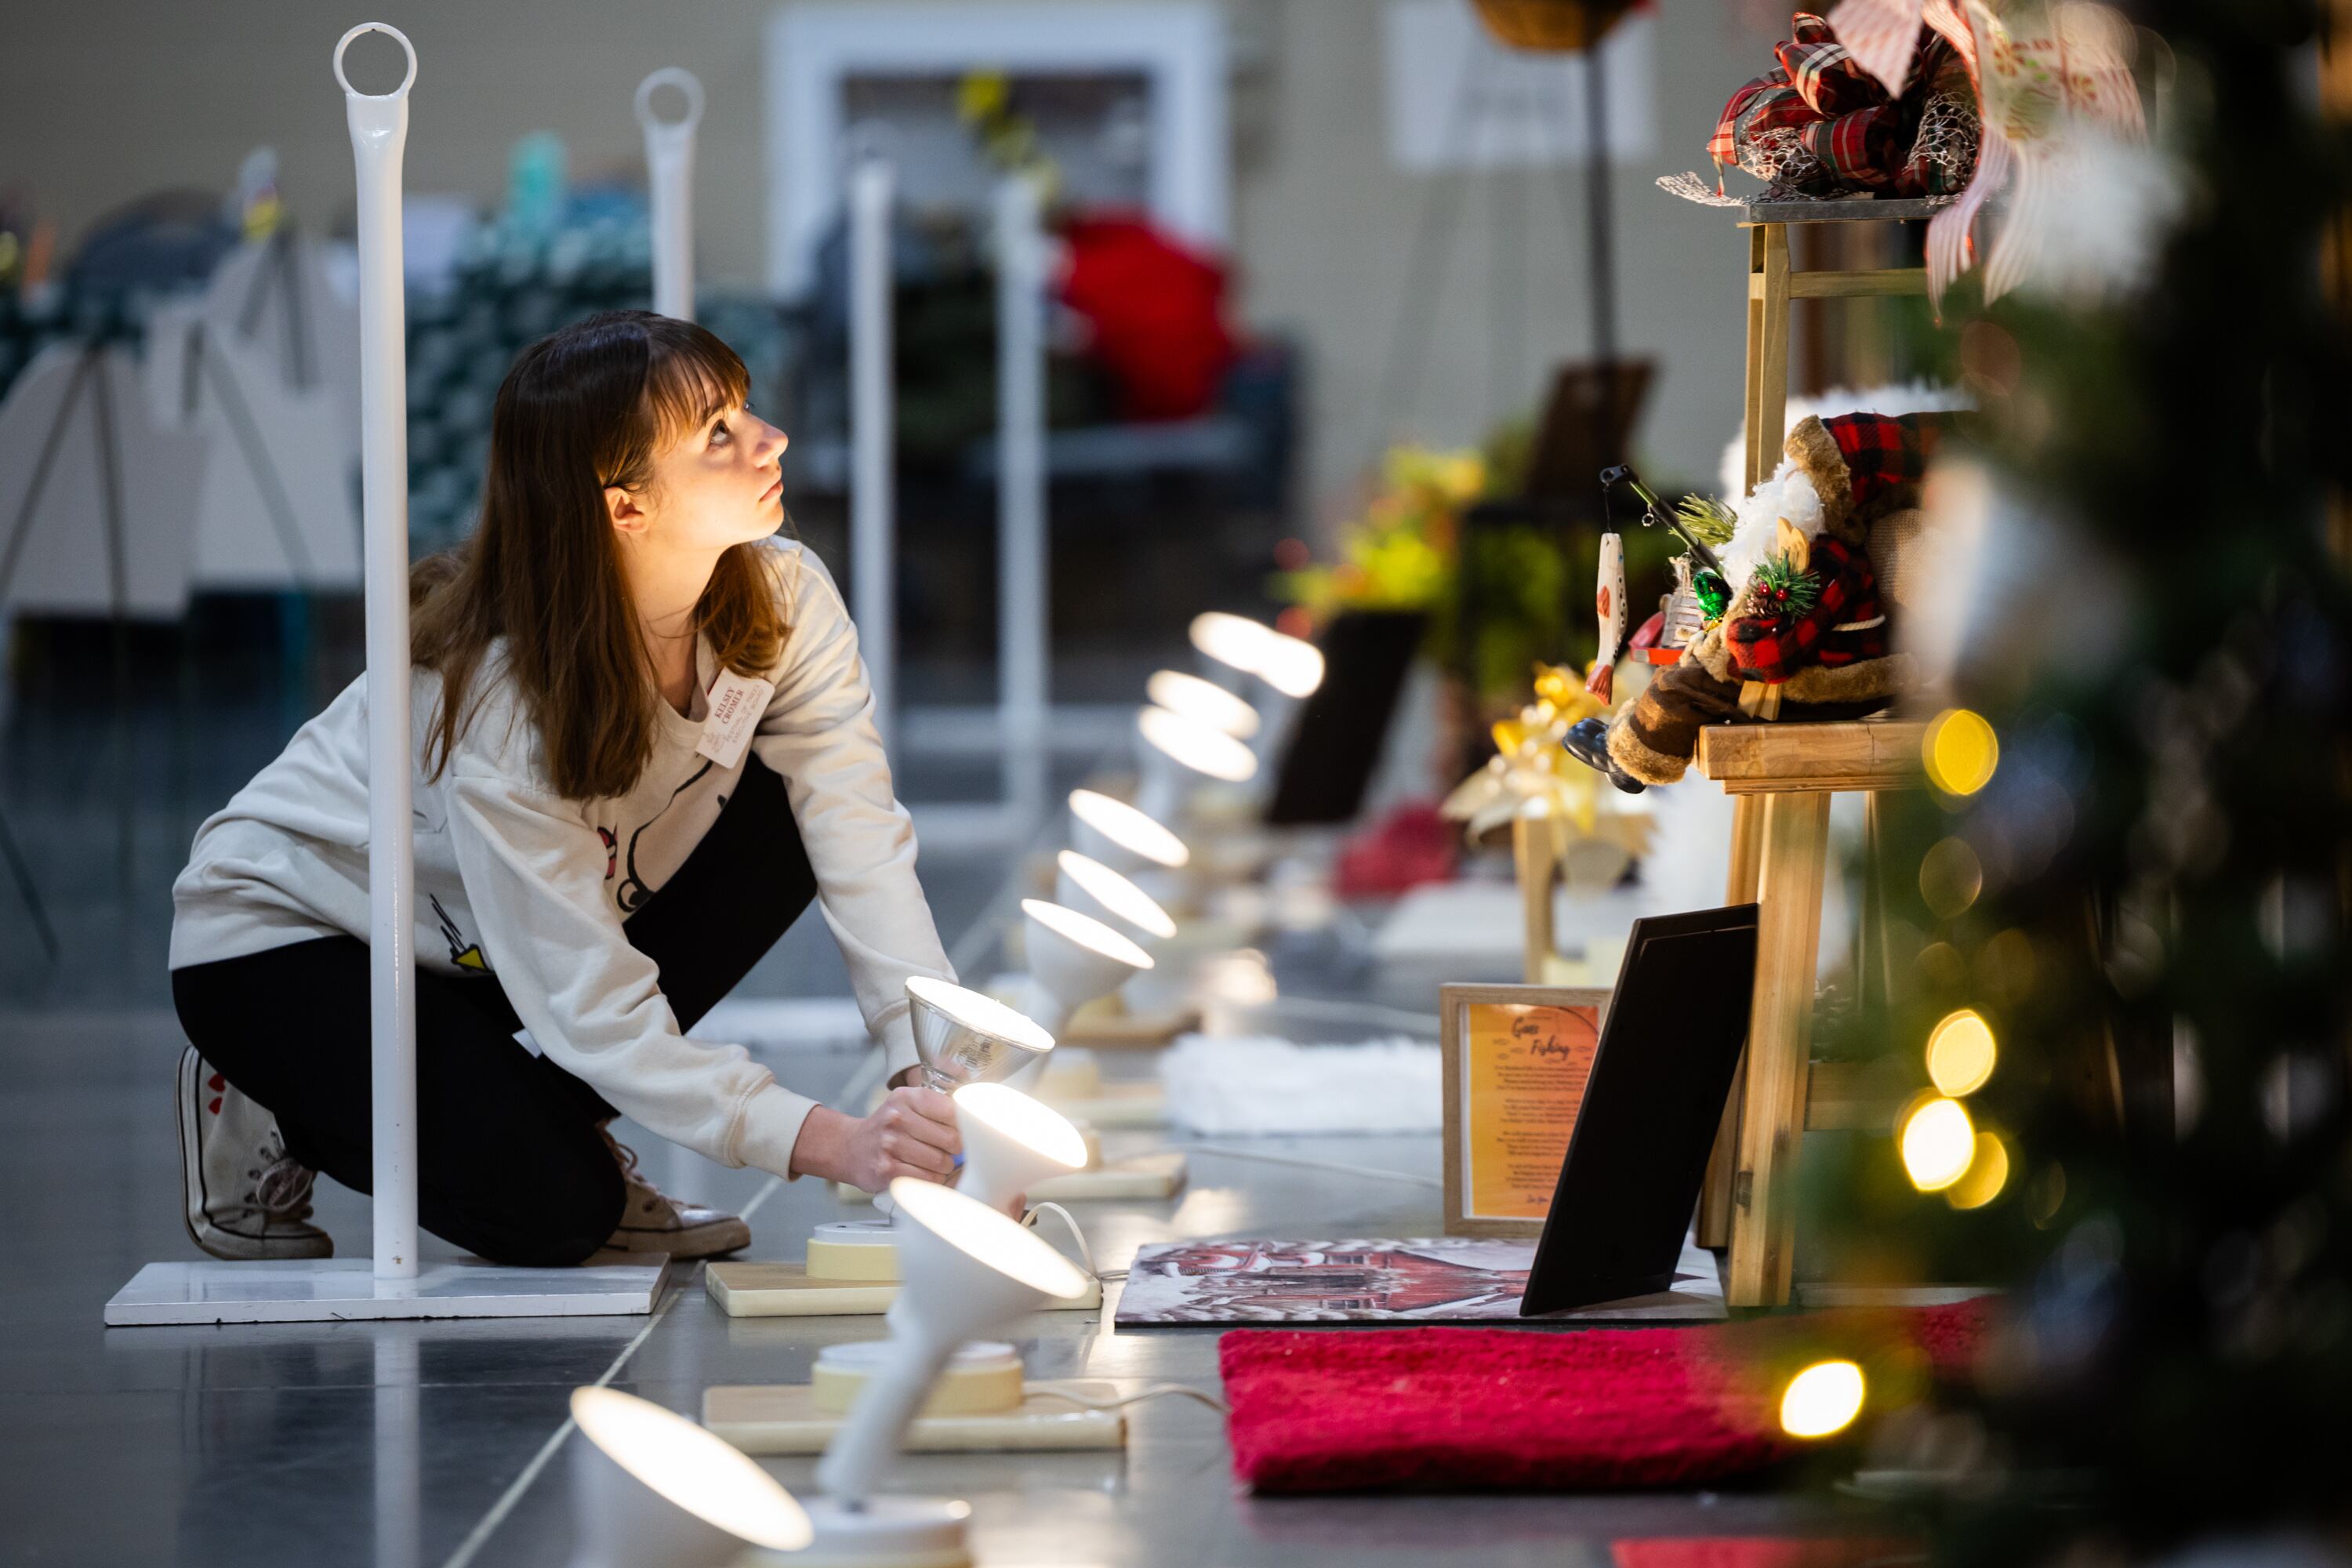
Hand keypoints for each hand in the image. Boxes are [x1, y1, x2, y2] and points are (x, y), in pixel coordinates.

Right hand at [791, 1086, 960, 1191]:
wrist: (850, 1148)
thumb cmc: (888, 1127)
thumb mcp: (907, 1104)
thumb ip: (938, 1106)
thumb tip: (977, 1119)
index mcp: (907, 1097)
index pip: (953, 1110)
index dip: (963, 1125)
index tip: (962, 1132)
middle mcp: (897, 1118)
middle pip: (951, 1139)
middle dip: (954, 1149)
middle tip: (947, 1150)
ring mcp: (890, 1145)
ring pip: (941, 1162)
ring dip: (943, 1167)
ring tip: (931, 1162)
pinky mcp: (887, 1170)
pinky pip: (927, 1179)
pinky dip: (930, 1180)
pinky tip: (921, 1173)